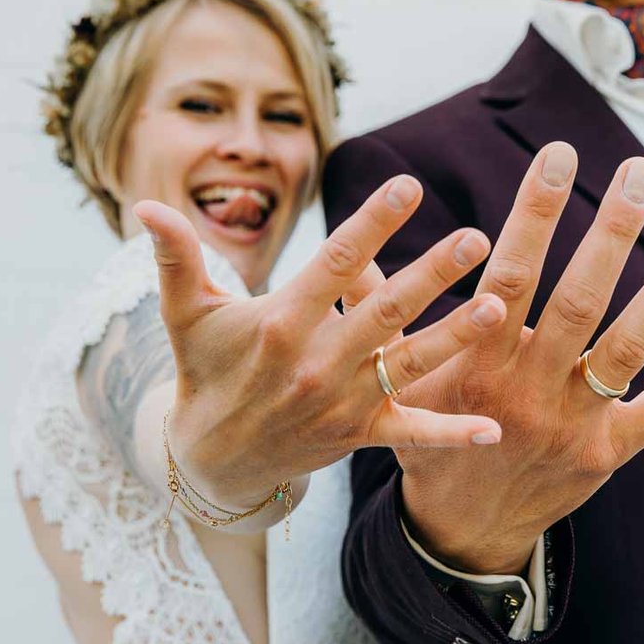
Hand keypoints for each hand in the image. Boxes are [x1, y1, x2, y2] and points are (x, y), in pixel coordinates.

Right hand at [133, 174, 508, 506]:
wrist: (214, 459)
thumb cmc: (206, 369)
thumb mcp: (186, 313)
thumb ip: (175, 256)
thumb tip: (142, 204)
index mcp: (282, 321)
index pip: (336, 262)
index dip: (373, 222)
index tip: (409, 184)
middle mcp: (317, 361)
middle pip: (383, 309)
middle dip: (432, 273)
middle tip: (476, 237)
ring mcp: (342, 400)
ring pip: (407, 361)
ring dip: (455, 335)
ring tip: (500, 307)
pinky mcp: (360, 434)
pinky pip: (410, 432)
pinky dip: (450, 433)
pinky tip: (494, 428)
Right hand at [389, 142, 643, 574]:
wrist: (457, 536)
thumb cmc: (425, 443)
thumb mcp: (396, 384)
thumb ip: (385, 318)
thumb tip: (356, 255)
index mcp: (474, 369)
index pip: (508, 278)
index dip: (534, 215)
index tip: (556, 157)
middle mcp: (527, 394)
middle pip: (577, 302)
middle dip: (610, 232)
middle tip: (638, 171)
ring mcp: (573, 426)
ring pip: (628, 347)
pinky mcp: (609, 454)